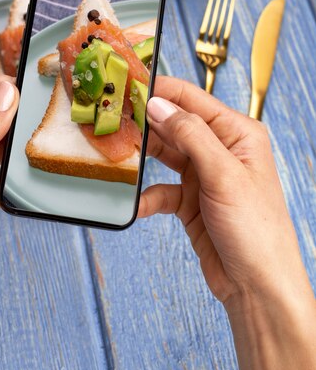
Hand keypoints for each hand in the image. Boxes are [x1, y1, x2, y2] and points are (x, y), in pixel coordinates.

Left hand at [0, 77, 17, 310]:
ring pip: (0, 150)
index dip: (8, 94)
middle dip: (17, 123)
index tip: (38, 95)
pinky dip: (14, 182)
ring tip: (40, 152)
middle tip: (46, 125)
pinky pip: (2, 180)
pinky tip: (26, 183)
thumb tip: (6, 94)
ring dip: (18, 152)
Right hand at [139, 76, 314, 369]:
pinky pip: (160, 189)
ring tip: (116, 152)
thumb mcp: (223, 175)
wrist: (257, 286)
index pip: (192, 99)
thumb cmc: (257, 230)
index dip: (159, 89)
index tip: (127, 83)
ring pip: (164, 154)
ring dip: (142, 155)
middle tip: (112, 115)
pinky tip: (137, 203)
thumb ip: (190, 135)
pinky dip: (146, 196)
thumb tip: (158, 105)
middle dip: (144, 121)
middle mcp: (219, 150)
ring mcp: (203, 175)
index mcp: (236, 134)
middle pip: (173, 124)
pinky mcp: (189, 201)